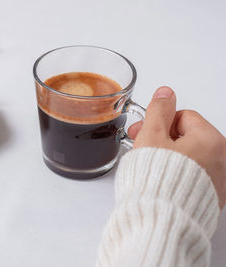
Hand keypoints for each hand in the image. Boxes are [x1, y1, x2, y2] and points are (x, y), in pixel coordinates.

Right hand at [128, 86, 225, 208]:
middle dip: (163, 140)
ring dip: (169, 157)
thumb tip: (166, 93)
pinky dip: (178, 174)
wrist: (160, 220)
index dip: (159, 123)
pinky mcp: (210, 197)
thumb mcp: (152, 135)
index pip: (183, 117)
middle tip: (143, 148)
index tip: (144, 132)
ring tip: (150, 167)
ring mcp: (218, 181)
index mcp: (211, 140)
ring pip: (190, 157)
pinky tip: (161, 181)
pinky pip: (193, 176)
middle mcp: (222, 160)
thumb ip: (159, 110)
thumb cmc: (156, 181)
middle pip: (188, 137)